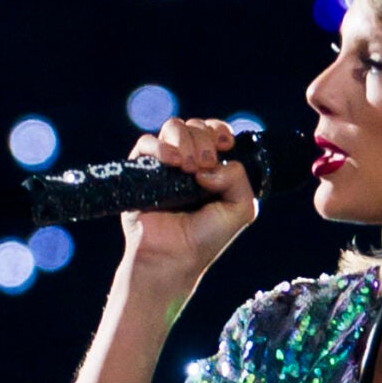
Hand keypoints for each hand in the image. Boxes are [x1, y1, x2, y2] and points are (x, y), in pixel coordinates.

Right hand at [118, 116, 258, 292]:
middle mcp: (188, 161)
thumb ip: (239, 179)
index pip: (215, 131)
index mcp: (212, 166)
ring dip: (185, 140)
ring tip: (187, 167)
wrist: (174, 257)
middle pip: (196, 126)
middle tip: (205, 165)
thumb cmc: (206, 237)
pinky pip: (146, 143)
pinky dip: (160, 147)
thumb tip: (209, 166)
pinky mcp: (141, 170)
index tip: (225, 145)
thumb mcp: (241, 209)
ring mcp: (164, 164)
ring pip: (173, 127)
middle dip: (204, 139)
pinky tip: (171, 162)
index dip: (220, 130)